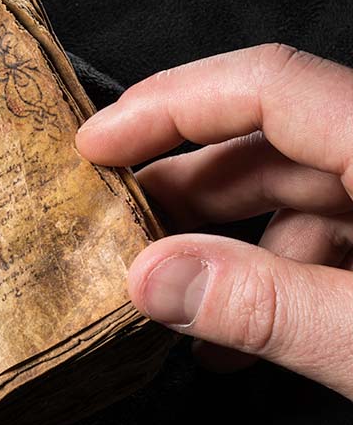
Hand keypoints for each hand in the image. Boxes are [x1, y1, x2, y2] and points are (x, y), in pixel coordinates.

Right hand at [76, 44, 352, 397]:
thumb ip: (266, 305)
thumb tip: (149, 279)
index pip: (264, 85)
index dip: (168, 106)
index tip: (95, 146)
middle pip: (269, 142)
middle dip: (181, 190)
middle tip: (112, 231)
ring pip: (296, 193)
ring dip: (224, 247)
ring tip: (172, 305)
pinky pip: (333, 234)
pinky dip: (277, 277)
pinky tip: (240, 338)